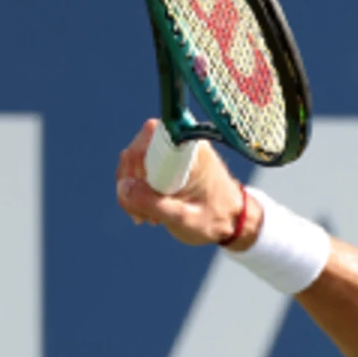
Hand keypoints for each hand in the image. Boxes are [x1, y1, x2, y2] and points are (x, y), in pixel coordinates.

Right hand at [113, 119, 259, 246]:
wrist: (233, 220)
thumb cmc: (214, 218)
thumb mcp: (183, 218)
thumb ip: (151, 203)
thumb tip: (123, 187)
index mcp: (192, 151)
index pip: (150, 136)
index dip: (136, 164)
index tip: (140, 193)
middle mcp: (182, 143)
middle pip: (136, 150)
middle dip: (130, 183)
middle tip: (139, 213)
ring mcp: (174, 151)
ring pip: (134, 160)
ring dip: (133, 189)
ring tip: (147, 216)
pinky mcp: (169, 160)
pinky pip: (140, 168)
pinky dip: (138, 189)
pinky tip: (147, 210)